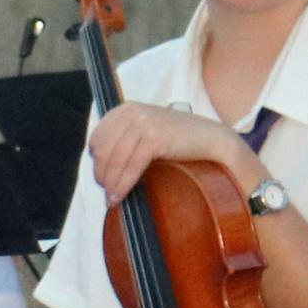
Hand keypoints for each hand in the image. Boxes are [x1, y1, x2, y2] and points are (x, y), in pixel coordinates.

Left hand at [86, 102, 259, 206]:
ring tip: (111, 199)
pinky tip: (119, 196)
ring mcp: (143, 123)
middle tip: (105, 192)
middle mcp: (132, 112)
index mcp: (126, 109)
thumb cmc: (178, 139)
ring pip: (115, 160)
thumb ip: (123, 138)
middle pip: (103, 150)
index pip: (97, 138)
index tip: (100, 177)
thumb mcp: (145, 130)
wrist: (212, 139)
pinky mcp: (154, 138)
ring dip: (111, 184)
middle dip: (101, 174)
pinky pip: (131, 167)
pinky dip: (123, 185)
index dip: (96, 161)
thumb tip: (97, 163)